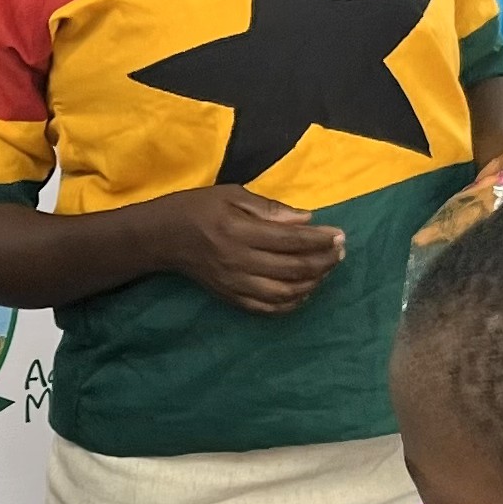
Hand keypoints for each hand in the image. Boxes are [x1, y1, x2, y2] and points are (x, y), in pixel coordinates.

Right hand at [147, 187, 342, 313]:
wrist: (162, 238)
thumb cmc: (198, 208)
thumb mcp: (232, 194)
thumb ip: (270, 208)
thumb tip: (306, 218)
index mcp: (239, 231)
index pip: (291, 239)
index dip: (320, 239)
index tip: (339, 235)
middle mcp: (238, 261)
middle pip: (293, 268)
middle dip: (323, 261)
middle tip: (340, 252)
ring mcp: (235, 284)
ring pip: (284, 293)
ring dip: (312, 284)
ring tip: (325, 270)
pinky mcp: (230, 297)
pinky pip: (267, 309)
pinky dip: (291, 304)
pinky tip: (304, 292)